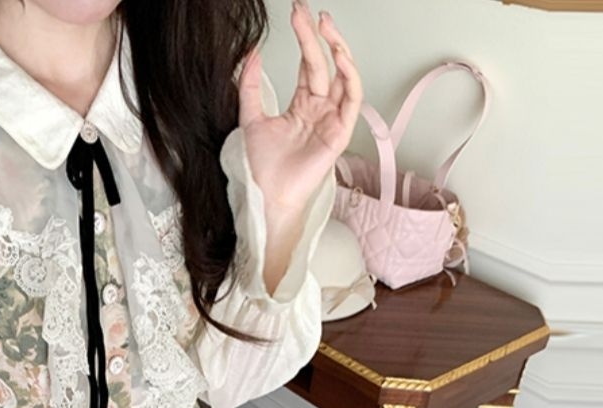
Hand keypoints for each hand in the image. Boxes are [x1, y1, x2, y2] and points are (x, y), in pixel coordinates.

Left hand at [238, 0, 362, 214]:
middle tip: (307, 11)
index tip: (296, 14)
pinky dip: (349, 76)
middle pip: (324, 64)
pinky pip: (352, 99)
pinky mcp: (340, 133)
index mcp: (301, 105)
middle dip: (318, 35)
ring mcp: (331, 120)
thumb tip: (252, 53)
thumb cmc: (261, 166)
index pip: (307, 63)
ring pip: (344, 77)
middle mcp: (319, 110)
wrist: (266, 194)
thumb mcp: (250, 117)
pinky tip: (339, 57)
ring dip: (338, 49)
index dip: (304, 38)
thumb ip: (250, 86)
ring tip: (325, 26)